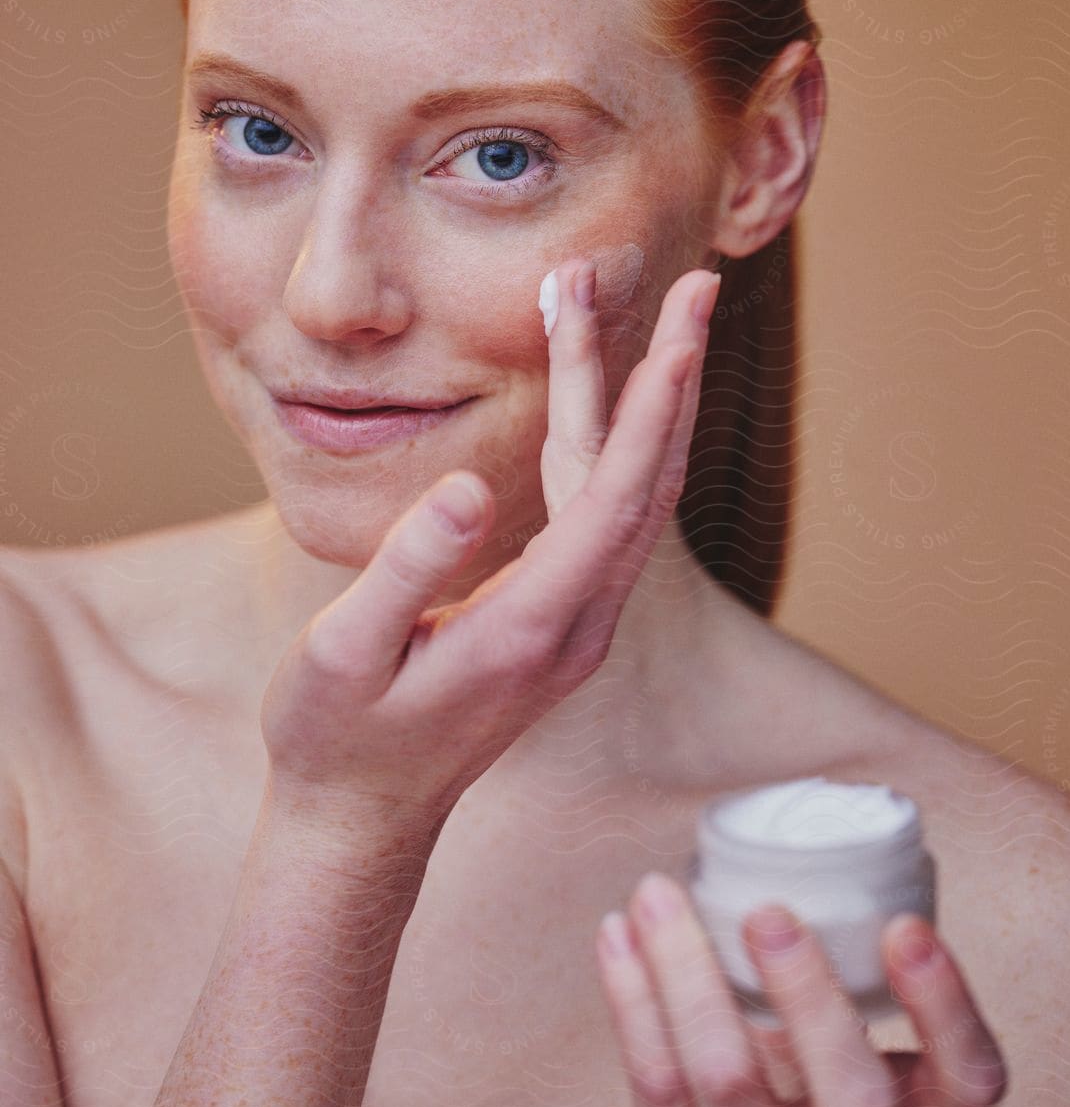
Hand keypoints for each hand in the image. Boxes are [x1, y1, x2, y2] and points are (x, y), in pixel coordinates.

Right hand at [259, 259, 720, 843]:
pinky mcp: (563, 619)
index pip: (612, 497)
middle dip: (671, 376)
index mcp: (530, 627)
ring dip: (639, 399)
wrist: (362, 823)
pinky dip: (606, 438)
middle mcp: (578, 625)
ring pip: (631, 493)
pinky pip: (604, 513)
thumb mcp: (342, 656)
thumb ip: (405, 571)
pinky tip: (590, 388)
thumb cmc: (336, 738)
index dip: (650, 406)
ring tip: (633, 308)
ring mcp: (579, 625)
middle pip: (644, 482)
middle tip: (696, 283)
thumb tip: (466, 485)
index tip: (684, 328)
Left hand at [589, 874, 1007, 1106]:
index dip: (951, 1011)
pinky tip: (617, 935)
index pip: (967, 1086)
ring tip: (659, 892)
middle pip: (855, 1099)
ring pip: (728, 1077)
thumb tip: (800, 852)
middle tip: (770, 912)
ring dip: (687, 970)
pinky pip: (653, 1082)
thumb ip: (829, 1004)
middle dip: (814, 995)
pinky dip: (631, 995)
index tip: (906, 926)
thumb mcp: (824, 1093)